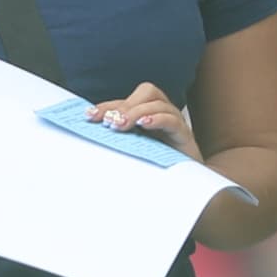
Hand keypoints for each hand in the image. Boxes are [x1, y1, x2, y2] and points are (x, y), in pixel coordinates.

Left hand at [85, 83, 200, 163]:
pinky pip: (173, 121)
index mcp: (148, 114)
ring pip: (159, 104)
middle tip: (109, 122)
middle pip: (147, 92)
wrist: (187, 184)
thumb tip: (92, 133)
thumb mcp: (132, 149)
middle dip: (125, 105)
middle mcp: (162, 113)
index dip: (108, 106)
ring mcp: (175, 123)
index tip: (89, 116)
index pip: (126, 101)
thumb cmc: (157, 165)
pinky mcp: (184, 136)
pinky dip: (157, 119)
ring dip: (137, 112)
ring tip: (121, 125)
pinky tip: (144, 125)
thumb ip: (118, 139)